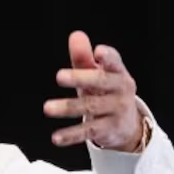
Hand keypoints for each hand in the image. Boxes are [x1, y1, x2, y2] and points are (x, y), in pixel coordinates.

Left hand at [43, 31, 143, 151]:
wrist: (125, 124)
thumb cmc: (106, 91)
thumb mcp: (96, 74)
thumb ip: (84, 58)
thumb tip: (76, 36)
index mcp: (118, 72)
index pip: (115, 62)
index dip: (108, 57)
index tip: (98, 52)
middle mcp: (120, 90)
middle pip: (100, 82)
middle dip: (80, 78)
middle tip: (59, 76)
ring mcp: (116, 110)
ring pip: (90, 107)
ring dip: (68, 108)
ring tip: (47, 108)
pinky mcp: (108, 129)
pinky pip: (88, 132)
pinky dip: (71, 135)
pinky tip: (56, 137)